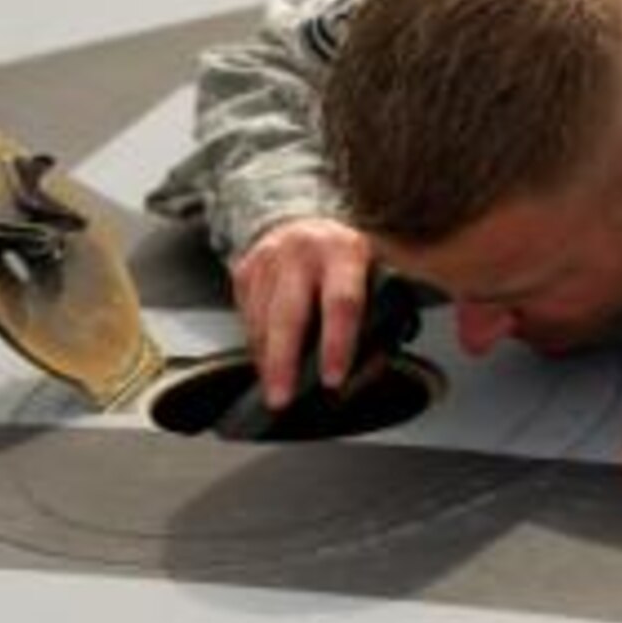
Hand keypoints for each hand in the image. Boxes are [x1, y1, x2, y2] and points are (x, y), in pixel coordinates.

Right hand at [230, 217, 372, 408]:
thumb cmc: (344, 262)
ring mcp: (268, 257)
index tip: (332, 379)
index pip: (342, 302)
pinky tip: (267, 357)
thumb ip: (376, 319)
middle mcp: (303, 250)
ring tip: (276, 387)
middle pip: (288, 314)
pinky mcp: (245, 268)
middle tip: (282, 398)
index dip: (337, 344)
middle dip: (283, 362)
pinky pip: (246, 317)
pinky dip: (256, 343)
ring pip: (261, 320)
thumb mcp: (374, 277)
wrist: (304, 224)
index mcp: (345, 252)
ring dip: (267, 360)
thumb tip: (359, 373)